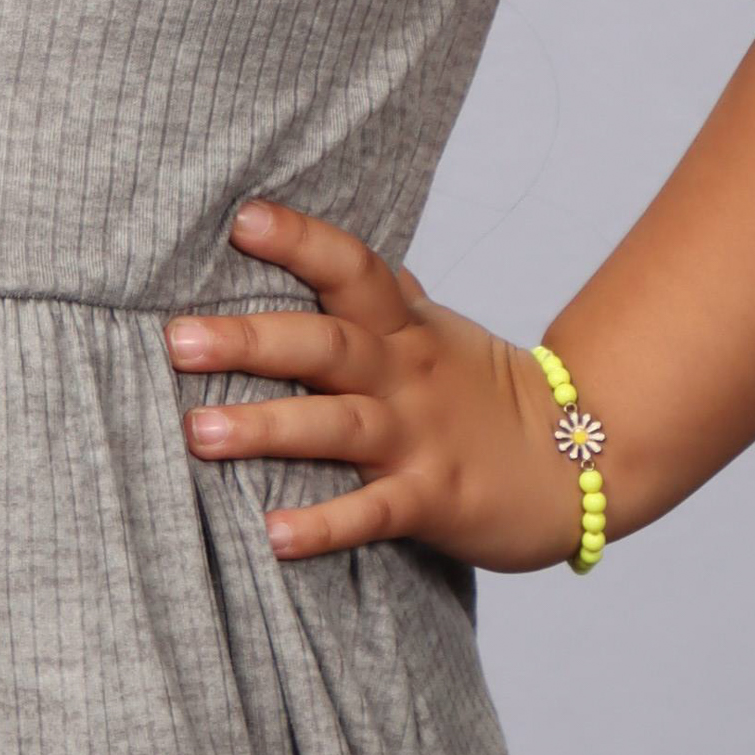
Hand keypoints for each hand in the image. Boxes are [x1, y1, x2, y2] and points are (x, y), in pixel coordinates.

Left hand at [164, 200, 591, 572]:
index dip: (299, 239)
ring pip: (336, 428)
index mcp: (402, 328)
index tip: (241, 219)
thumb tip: (335, 249)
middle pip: (325, 345)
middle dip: (249, 341)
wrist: (579, 460)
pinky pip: (373, 514)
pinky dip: (324, 525)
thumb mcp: (435, 330)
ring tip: (196, 433)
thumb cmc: (485, 390)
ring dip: (265, 429)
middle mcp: (404, 375)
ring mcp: (418, 438)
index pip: (350, 267)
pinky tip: (272, 536)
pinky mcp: (433, 501)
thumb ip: (385, 294)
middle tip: (176, 340)